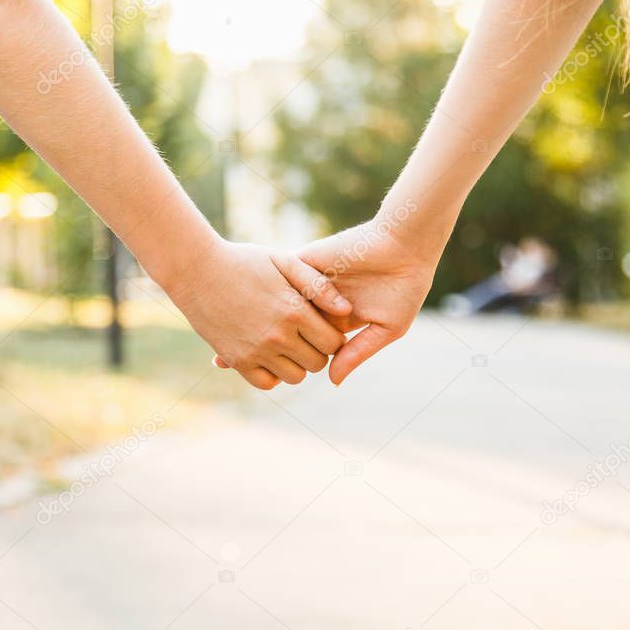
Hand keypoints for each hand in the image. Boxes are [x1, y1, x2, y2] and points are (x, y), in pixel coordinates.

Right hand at [167, 240, 351, 389]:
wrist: (197, 270)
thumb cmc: (244, 261)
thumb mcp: (284, 261)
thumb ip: (318, 285)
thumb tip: (346, 311)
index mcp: (294, 310)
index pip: (333, 343)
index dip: (332, 336)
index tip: (322, 327)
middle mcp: (278, 336)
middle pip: (317, 363)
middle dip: (317, 351)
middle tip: (305, 335)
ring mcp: (257, 351)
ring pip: (295, 377)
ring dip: (296, 364)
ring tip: (287, 344)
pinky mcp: (237, 361)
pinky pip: (267, 383)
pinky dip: (272, 375)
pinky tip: (269, 356)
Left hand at [215, 219, 436, 384]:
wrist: (406, 248)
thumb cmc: (403, 289)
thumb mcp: (385, 329)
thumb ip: (357, 352)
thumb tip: (332, 380)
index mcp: (336, 320)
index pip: (304, 343)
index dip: (284, 358)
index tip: (261, 374)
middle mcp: (318, 303)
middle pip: (282, 325)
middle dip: (258, 340)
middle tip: (227, 359)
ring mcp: (310, 284)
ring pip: (274, 303)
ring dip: (251, 319)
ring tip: (223, 336)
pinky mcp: (307, 264)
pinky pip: (278, 280)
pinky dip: (260, 294)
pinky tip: (238, 308)